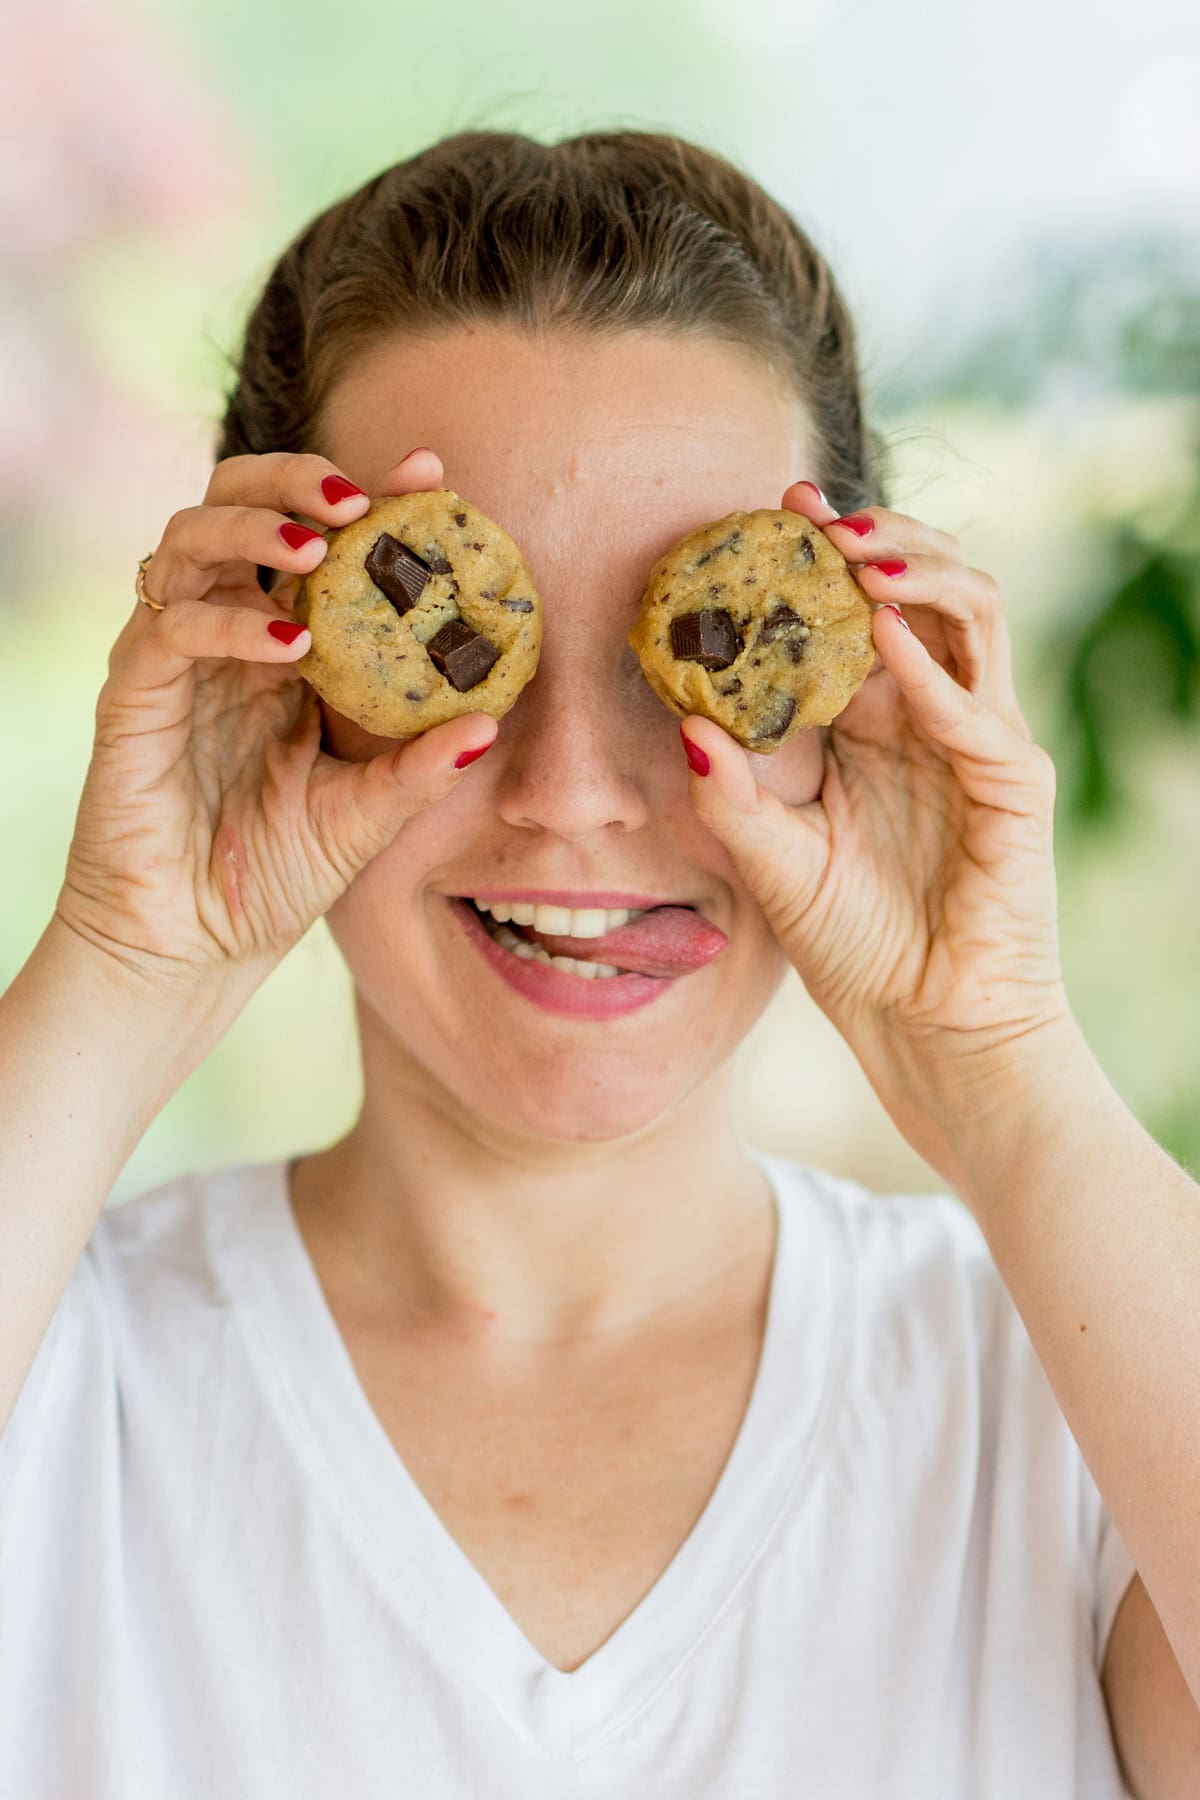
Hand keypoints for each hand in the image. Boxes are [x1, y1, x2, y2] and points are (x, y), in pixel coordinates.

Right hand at [57, 447, 494, 997]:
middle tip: (357, 499)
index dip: (367, 493)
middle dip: (292, 480)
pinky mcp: (133, 696)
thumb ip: (419, 767)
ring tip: (319, 547)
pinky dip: (228, 623)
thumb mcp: (366, 817)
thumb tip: (490, 723)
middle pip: (233, 501)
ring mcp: (173, 658)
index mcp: (280, 643)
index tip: (430, 473)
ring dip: (253, 529)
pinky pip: (168, 628)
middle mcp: (223, 633)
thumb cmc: (272, 875)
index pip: (316, 538)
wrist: (194, 947)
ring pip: (187, 541)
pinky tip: (288, 645)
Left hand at [679, 481, 1071, 1166]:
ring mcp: (982, 743)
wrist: (924, 1027)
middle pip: (929, 586)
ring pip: (977, 615)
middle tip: (811, 514)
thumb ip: (729, 794)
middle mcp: (934, 715)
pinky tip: (882, 644)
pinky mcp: (1016, 787)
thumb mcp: (771, 861)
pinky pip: (980, 712)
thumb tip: (682, 722)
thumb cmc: (856, 944)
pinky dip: (933, 672)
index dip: (825, 554)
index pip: (862, 608)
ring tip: (854, 556)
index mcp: (878, 720)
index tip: (771, 510)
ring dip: (918, 574)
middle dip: (878, 537)